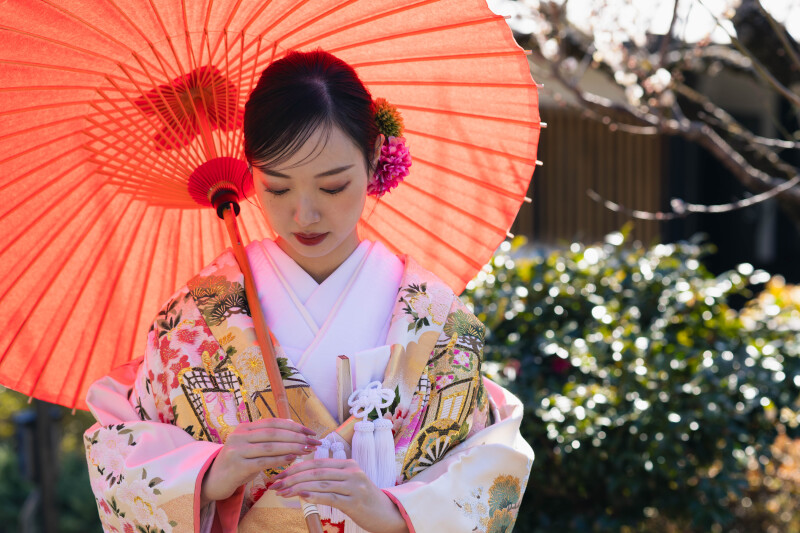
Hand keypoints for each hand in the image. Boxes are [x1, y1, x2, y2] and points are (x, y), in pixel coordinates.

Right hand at [200, 419, 319, 504]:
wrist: (212, 481)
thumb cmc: (238, 463)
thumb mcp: (251, 447)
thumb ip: (268, 439)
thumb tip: (295, 429)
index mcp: (244, 427)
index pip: (273, 422)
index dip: (293, 425)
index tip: (310, 431)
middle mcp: (239, 435)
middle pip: (274, 433)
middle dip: (297, 436)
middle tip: (314, 440)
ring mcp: (236, 450)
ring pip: (270, 446)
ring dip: (292, 447)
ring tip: (307, 449)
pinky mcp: (237, 466)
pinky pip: (263, 461)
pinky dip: (279, 459)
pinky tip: (292, 458)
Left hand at [271, 458, 408, 532]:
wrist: (387, 514)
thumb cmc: (363, 500)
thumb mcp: (348, 484)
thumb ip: (330, 479)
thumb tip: (301, 480)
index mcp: (348, 464)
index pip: (316, 462)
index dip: (295, 467)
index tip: (279, 475)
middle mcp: (351, 471)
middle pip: (316, 471)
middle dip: (292, 477)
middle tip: (275, 484)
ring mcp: (354, 485)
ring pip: (320, 482)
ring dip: (297, 487)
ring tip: (282, 492)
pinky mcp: (354, 501)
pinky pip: (330, 496)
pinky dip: (314, 495)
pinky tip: (301, 496)